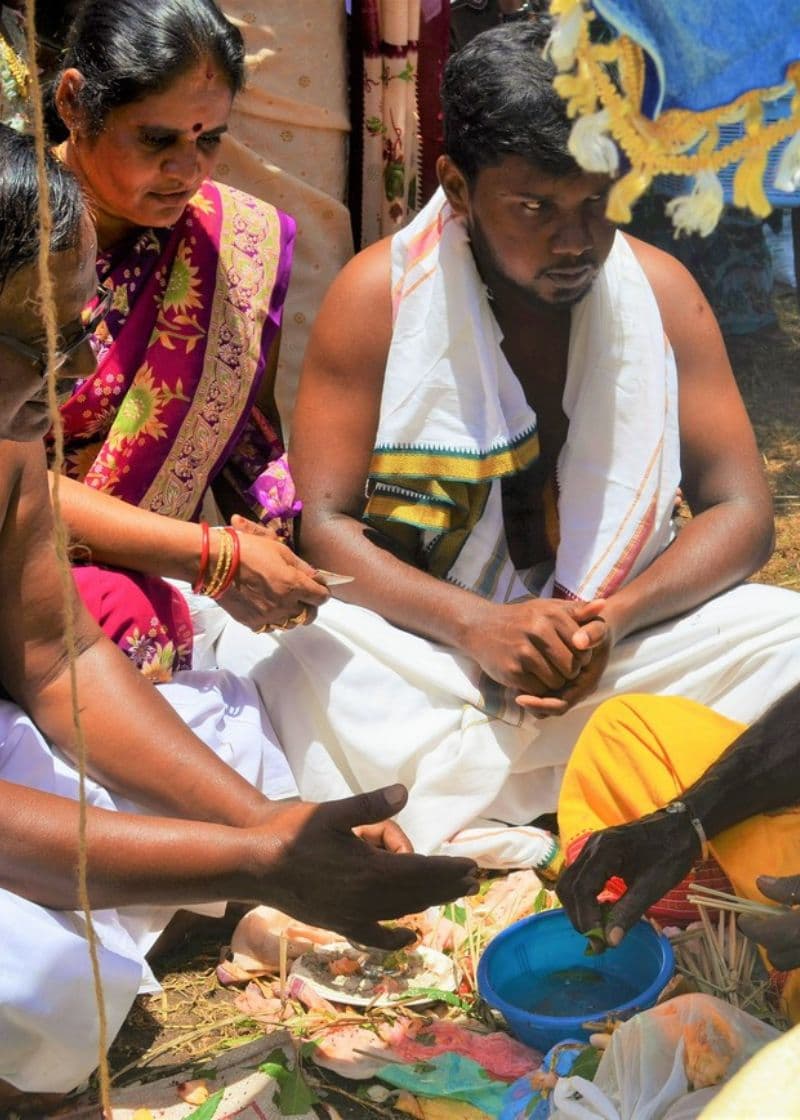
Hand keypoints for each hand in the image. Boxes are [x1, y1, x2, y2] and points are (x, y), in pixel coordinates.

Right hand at [219, 515, 328, 629]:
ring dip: (291, 614)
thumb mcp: (280, 550)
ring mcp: (269, 617)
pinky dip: (272, 620)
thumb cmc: (249, 549)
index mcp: (294, 585)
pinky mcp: (252, 623)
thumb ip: (301, 567)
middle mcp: (285, 605)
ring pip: (290, 624)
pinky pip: (270, 627)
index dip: (322, 592)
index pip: (321, 598)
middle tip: (302, 597)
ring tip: (283, 603)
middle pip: (309, 615)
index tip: (317, 587)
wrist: (215, 563)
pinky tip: (266, 608)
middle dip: (309, 606)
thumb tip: (315, 577)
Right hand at [245, 784, 478, 947]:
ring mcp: (354, 915)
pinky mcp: (340, 924)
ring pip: (402, 911)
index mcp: (369, 871)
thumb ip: (370, 805)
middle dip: (447, 886)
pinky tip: (409, 937)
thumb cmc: (293, 834)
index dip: (449, 870)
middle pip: (418, 894)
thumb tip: (403, 792)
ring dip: (429, 902)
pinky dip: (396, 937)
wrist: (257, 867)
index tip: (472, 867)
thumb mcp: (332, 812)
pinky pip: (376, 935)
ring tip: (449, 895)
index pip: (421, 871)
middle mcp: (367, 899)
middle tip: (473, 881)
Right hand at [465, 598, 606, 712]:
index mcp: (552, 614)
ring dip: (554, 683)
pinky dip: (538, 689)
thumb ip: (578, 610)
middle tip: (556, 666)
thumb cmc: (522, 618)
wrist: (480, 627)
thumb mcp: (549, 608)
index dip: (580, 657)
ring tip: (544, 671)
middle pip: (572, 667)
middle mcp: (538, 630)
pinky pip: (539, 690)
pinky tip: (530, 677)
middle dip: (568, 672)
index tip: (568, 653)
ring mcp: (524, 652)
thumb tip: (603, 605)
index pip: (583, 648)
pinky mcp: (512, 671)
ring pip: (557, 681)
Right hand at [556, 809, 699, 946]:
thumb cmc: (670, 854)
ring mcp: (591, 849)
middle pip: (569, 886)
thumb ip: (628, 912)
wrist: (681, 828)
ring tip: (598, 928)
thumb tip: (609, 941)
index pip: (581, 888)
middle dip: (579, 916)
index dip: (586, 917)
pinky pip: (580, 878)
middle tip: (597, 939)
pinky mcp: (596, 854)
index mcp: (605, 850)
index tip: (599, 942)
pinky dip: (585, 898)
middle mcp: (591, 846)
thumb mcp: (652, 886)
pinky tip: (601, 910)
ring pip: (570, 883)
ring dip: (579, 908)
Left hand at [738, 874, 799, 970]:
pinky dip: (797, 950)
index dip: (752, 928)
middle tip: (765, 923)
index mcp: (799, 930)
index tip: (745, 917)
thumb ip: (788, 886)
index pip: (768, 937)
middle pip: (779, 959)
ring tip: (785, 927)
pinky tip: (799, 931)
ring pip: (793, 963)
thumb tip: (760, 883)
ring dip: (785, 950)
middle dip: (768, 943)